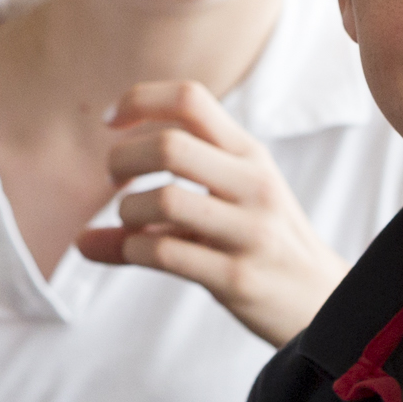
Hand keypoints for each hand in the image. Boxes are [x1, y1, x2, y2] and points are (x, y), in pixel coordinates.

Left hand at [75, 80, 345, 346]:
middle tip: (115, 181)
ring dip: (129, 212)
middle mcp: (252, 184)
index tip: (111, 123)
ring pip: (164, 200)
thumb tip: (79, 241)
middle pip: (170, 144)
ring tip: (132, 223)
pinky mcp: (238, 277)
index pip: (190, 98)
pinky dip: (135, 249)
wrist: (323, 302)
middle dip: (121, 159)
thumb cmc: (260, 246)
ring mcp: (249, 231)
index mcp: (248, 154)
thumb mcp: (225, 209)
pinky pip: (167, 252)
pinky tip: (136, 251)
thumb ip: (158, 211)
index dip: (140, 99)